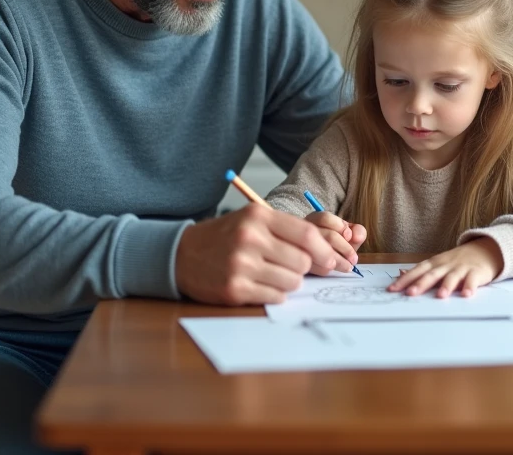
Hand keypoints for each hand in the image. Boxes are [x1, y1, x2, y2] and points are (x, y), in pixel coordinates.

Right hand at [174, 204, 340, 304]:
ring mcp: (241, 265)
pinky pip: (275, 296)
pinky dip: (274, 293)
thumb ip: (286, 231)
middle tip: (289, 266)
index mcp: (258, 216)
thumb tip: (325, 253)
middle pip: (303, 261)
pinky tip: (258, 284)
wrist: (180, 254)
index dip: (325, 250)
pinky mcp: (234, 289)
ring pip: (292, 281)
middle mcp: (250, 238)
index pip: (307, 234)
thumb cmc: (224, 237)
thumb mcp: (251, 220)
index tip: (331, 260)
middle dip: (303, 268)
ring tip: (270, 274)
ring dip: (288, 282)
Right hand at [304, 211, 367, 274]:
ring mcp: (298, 247)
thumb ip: (357, 232)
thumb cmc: (336, 245)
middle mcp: (303, 231)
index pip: (325, 218)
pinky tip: (333, 270)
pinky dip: (326, 269)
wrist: (322, 261)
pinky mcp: (296, 263)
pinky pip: (313, 267)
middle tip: (354, 259)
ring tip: (347, 267)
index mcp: (315, 220)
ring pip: (318, 253)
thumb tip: (356, 237)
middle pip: (325, 236)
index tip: (350, 237)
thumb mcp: (348, 235)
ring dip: (338, 261)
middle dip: (345, 248)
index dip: (340, 227)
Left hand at [387, 238, 504, 297]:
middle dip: (421, 284)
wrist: (484, 250)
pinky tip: (466, 294)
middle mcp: (446, 265)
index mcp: (435, 263)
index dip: (405, 280)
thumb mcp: (438, 263)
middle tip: (410, 293)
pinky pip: (473, 280)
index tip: (392, 289)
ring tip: (440, 296)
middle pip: (432, 274)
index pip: (417, 271)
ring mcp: (461, 268)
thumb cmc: (457, 261)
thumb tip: (401, 274)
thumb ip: (421, 271)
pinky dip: (470, 287)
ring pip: (452, 277)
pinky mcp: (476, 272)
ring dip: (446, 286)